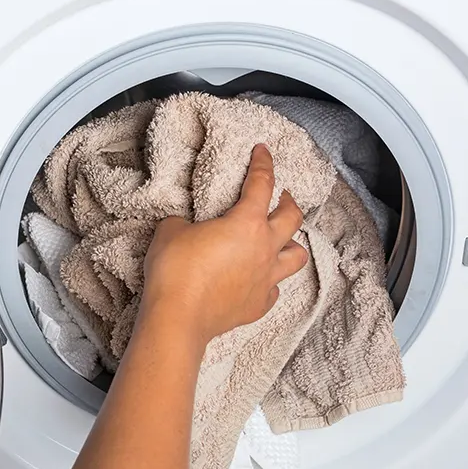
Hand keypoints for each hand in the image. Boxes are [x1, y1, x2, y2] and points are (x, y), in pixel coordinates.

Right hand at [140, 144, 308, 341]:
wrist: (178, 317)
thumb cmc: (175, 270)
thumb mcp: (170, 231)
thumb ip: (184, 221)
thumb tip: (187, 226)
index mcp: (247, 223)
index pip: (262, 184)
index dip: (264, 163)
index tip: (263, 151)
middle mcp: (265, 249)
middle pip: (293, 218)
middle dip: (289, 202)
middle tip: (281, 197)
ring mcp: (266, 279)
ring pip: (297, 257)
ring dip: (292, 244)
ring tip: (281, 240)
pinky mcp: (258, 305)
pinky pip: (274, 289)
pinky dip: (270, 280)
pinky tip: (259, 278)